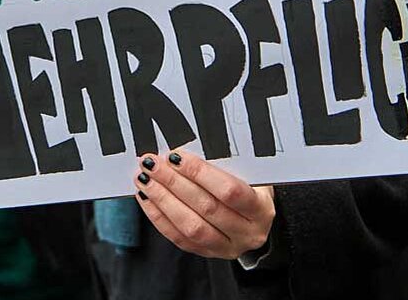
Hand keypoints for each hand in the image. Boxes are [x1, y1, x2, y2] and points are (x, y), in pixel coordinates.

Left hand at [133, 149, 275, 258]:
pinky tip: (147, 198)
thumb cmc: (250, 188)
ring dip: (163, 200)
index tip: (176, 156)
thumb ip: (221, 165)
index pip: (229, 191)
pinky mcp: (207, 253)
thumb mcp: (246, 173)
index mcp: (261, 209)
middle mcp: (248, 233)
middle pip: (206, 208)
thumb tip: (181, 153)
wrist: (255, 218)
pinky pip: (179, 238)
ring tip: (146, 180)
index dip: (200, 173)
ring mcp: (227, 247)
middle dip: (173, 183)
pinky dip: (159, 217)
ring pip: (190, 227)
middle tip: (153, 164)